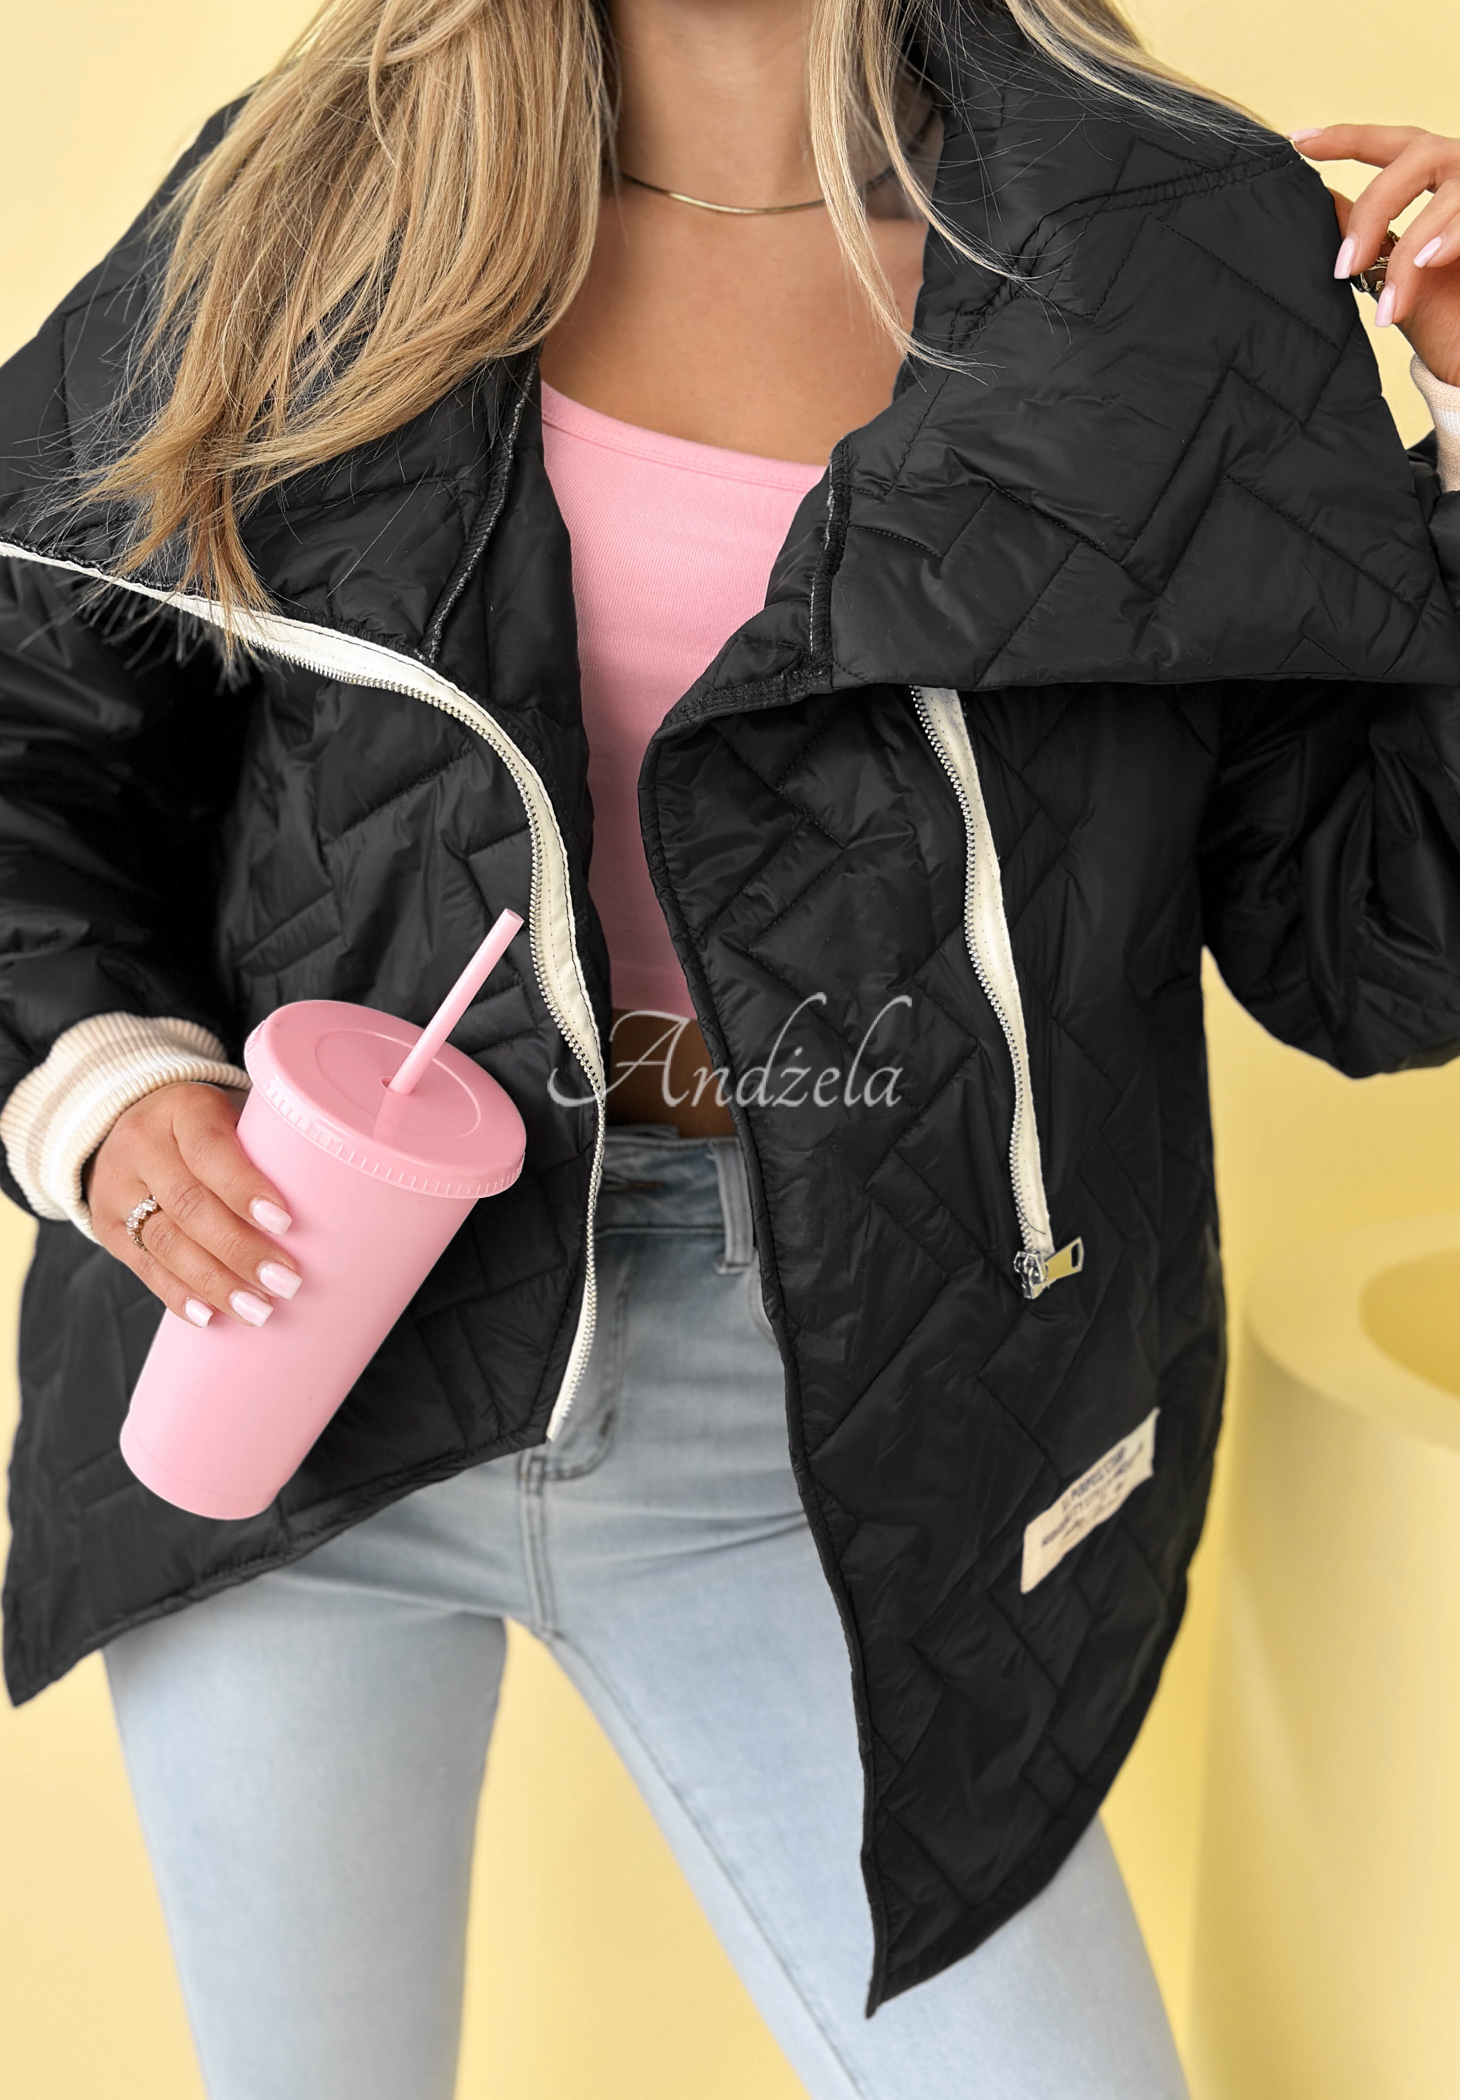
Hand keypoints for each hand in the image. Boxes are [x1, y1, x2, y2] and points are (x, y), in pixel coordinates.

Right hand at [85, 1082, 300, 1327]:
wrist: (126, 1120)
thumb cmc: (208, 1124)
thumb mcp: (234, 1114)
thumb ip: (268, 1148)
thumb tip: (336, 1204)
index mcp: (183, 1109)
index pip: (210, 1150)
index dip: (245, 1189)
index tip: (285, 1223)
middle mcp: (143, 1145)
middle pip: (189, 1205)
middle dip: (239, 1250)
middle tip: (285, 1283)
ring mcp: (119, 1186)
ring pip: (165, 1242)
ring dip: (214, 1282)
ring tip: (257, 1310)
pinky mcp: (109, 1225)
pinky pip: (143, 1265)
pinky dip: (178, 1293)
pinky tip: (209, 1315)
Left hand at [1292, 126, 1459, 385]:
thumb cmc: (1447, 315)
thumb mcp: (1392, 271)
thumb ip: (1367, 235)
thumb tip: (1324, 203)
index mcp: (1435, 177)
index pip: (1389, 146)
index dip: (1347, 139)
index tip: (1297, 141)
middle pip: (1417, 154)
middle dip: (1376, 208)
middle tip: (1345, 268)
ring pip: (1450, 193)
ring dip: (1413, 248)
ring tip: (1392, 299)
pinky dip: (1451, 237)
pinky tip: (1430, 262)